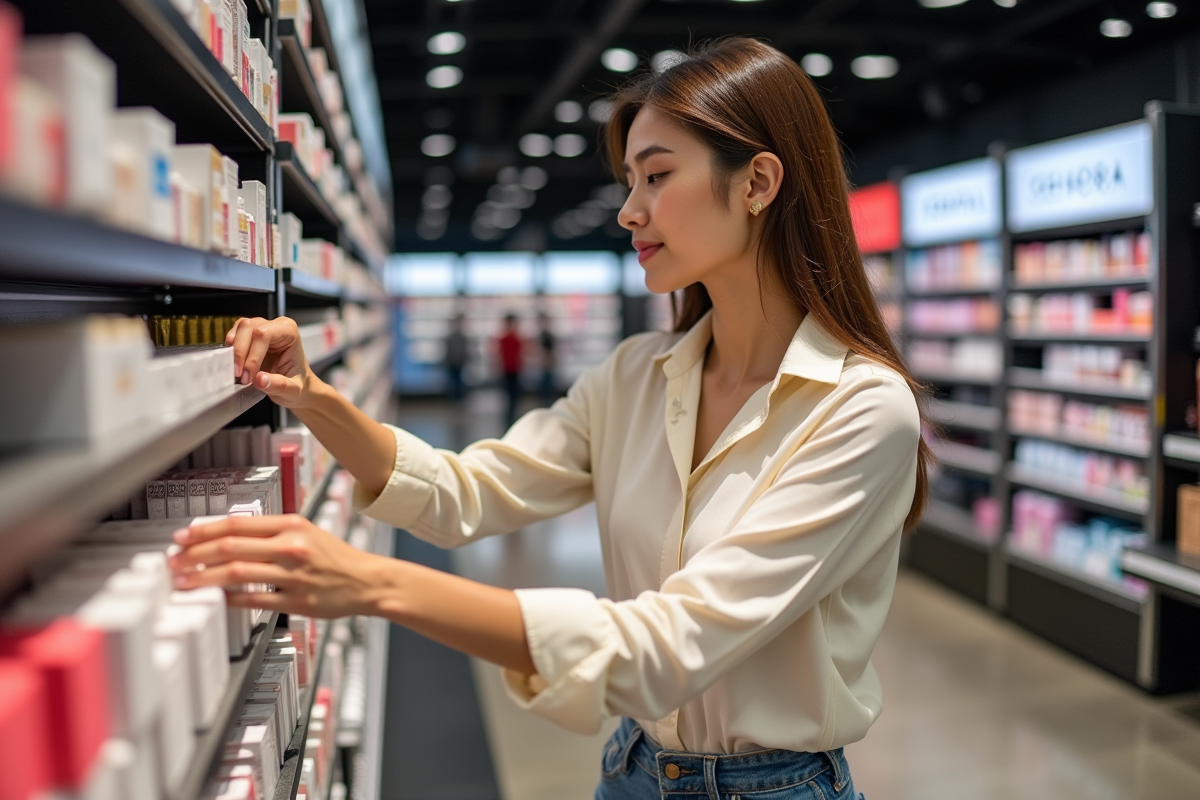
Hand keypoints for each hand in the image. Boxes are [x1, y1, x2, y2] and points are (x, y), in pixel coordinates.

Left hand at [168, 515, 385, 618]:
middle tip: (175, 562)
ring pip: (236, 573)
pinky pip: (254, 600)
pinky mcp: (297, 601)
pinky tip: (215, 598)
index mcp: (291, 525)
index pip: (237, 524)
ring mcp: (294, 575)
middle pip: (230, 547)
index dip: (204, 531)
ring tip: (184, 581)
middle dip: (194, 555)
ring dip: (203, 577)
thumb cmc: (335, 557)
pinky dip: (230, 599)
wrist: (367, 581)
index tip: (182, 538)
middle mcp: (291, 547)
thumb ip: (271, 531)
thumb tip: (228, 536)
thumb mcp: (306, 531)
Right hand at [227, 316, 314, 408]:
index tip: (248, 377)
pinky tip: (235, 365)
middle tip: (240, 376)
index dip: (252, 356)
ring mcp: (260, 327)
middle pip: (248, 328)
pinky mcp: (248, 335)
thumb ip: (279, 385)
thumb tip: (259, 379)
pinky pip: (234, 335)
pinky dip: (230, 350)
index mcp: (289, 332)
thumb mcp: (293, 390)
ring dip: (234, 351)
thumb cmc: (297, 382)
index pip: (264, 335)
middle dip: (240, 353)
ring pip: (239, 329)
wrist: (295, 384)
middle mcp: (275, 325)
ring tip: (237, 372)